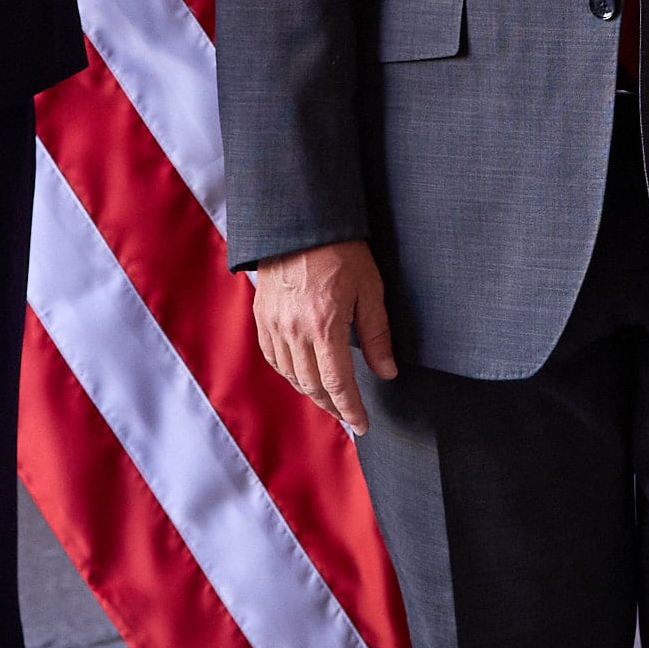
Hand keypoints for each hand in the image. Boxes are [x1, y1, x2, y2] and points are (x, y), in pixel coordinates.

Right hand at [250, 240, 396, 435]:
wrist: (300, 222)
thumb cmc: (341, 250)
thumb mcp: (370, 289)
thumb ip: (377, 334)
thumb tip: (387, 371)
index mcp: (324, 327)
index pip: (339, 384)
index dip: (351, 409)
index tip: (363, 424)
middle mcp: (295, 331)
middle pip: (313, 386)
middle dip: (333, 407)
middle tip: (349, 417)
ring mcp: (274, 325)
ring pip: (291, 376)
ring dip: (311, 392)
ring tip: (330, 399)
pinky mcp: (261, 317)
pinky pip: (273, 358)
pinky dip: (288, 373)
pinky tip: (301, 375)